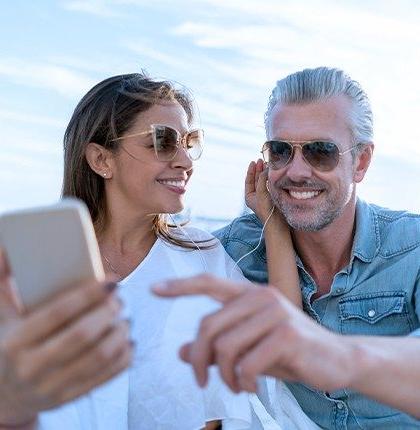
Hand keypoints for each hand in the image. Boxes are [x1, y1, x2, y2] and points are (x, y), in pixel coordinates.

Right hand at [0, 250, 132, 425]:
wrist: (3, 395)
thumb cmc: (8, 342)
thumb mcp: (1, 314)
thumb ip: (3, 281)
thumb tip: (6, 247)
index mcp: (15, 341)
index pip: (57, 313)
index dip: (88, 294)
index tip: (111, 281)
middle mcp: (31, 367)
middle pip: (82, 335)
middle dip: (107, 312)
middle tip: (119, 300)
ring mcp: (51, 387)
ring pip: (98, 357)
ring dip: (119, 334)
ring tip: (124, 319)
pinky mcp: (68, 399)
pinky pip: (105, 378)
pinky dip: (122, 358)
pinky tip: (127, 342)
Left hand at [153, 275, 356, 393]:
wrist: (336, 361)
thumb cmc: (289, 352)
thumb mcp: (249, 349)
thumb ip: (217, 347)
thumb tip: (181, 351)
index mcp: (249, 295)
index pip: (208, 283)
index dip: (179, 286)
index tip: (153, 290)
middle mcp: (259, 297)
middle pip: (208, 326)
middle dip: (198, 358)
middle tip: (200, 379)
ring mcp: (274, 313)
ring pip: (225, 347)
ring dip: (225, 375)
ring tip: (235, 385)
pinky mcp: (287, 334)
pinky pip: (247, 362)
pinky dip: (243, 382)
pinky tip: (251, 387)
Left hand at [245, 159, 275, 223]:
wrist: (277, 224)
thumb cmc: (267, 210)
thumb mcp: (261, 193)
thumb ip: (261, 180)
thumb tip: (266, 169)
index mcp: (249, 196)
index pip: (249, 180)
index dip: (251, 170)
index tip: (254, 161)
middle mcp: (256, 197)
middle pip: (256, 180)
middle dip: (259, 170)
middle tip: (262, 160)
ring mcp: (265, 197)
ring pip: (264, 182)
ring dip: (266, 173)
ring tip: (269, 164)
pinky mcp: (273, 198)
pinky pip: (271, 185)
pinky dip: (272, 178)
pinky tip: (275, 173)